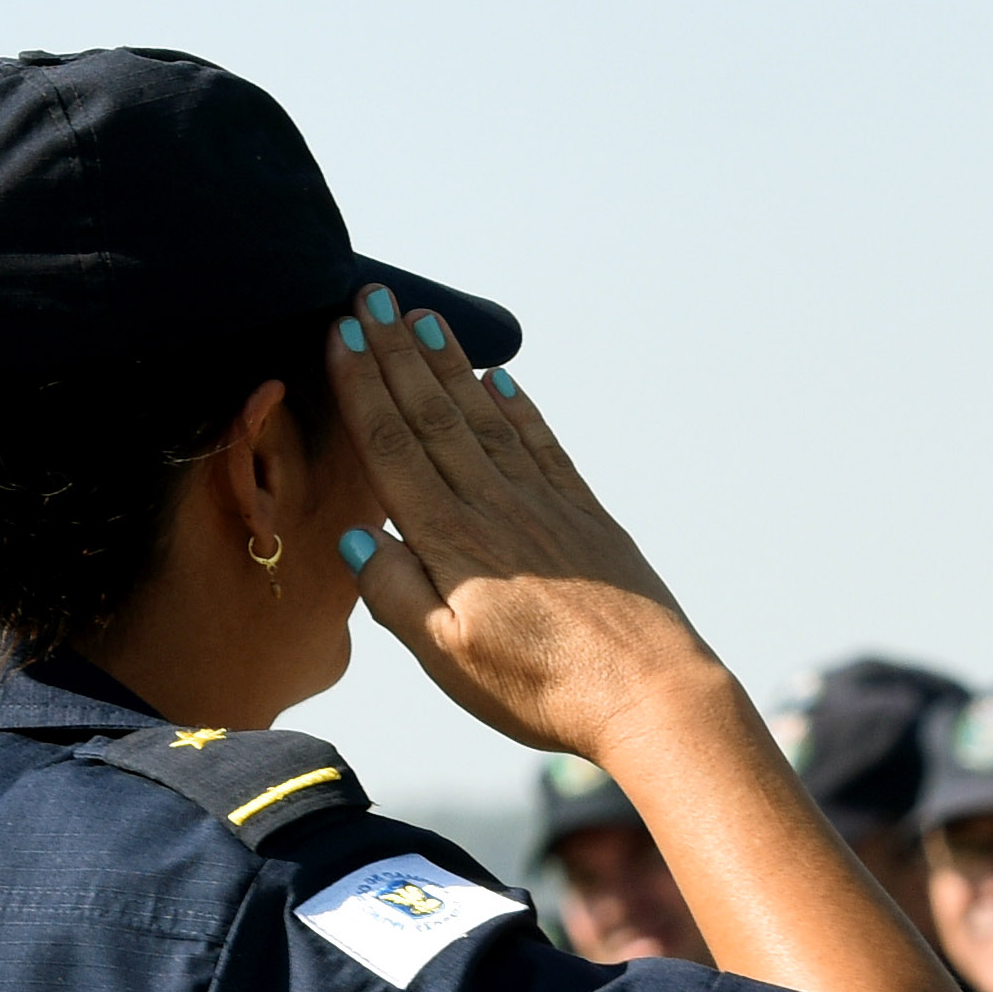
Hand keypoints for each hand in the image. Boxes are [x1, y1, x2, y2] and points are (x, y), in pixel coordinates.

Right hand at [327, 296, 730, 767]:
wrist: (651, 695)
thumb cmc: (542, 690)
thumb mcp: (449, 659)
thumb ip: (396, 594)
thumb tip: (357, 536)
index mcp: (451, 540)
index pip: (392, 446)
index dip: (363, 386)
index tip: (341, 333)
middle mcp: (496, 507)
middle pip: (435, 416)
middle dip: (399, 353)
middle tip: (372, 296)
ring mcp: (546, 507)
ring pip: (486, 418)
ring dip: (451, 366)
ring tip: (426, 318)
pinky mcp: (587, 518)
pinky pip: (543, 446)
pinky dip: (519, 408)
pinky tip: (502, 379)